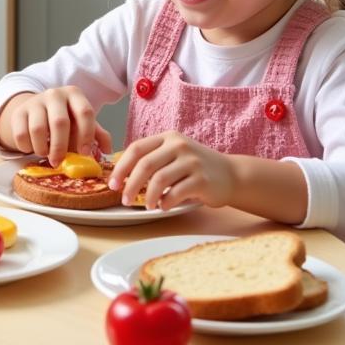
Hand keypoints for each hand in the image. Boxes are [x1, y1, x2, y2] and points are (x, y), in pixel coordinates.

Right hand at [0, 87, 111, 165]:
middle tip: (58, 162)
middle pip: (60, 122)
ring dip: (42, 149)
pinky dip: (27, 147)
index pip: (85, 113)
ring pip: (38, 129)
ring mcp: (35, 101)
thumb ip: (97, 135)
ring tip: (45, 154)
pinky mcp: (18, 112)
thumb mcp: (82, 123)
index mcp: (75, 95)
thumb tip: (108, 150)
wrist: (36, 110)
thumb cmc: (65, 119)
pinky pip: (20, 134)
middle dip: (60, 147)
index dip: (86, 135)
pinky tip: (32, 148)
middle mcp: (55, 94)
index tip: (84, 154)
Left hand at [108, 131, 236, 209]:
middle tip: (124, 200)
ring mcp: (192, 161)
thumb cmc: (196, 168)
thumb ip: (153, 160)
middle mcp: (179, 145)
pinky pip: (176, 192)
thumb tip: (121, 176)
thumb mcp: (174, 155)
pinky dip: (166, 202)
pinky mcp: (202, 179)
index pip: (136, 148)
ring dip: (148, 196)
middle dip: (130, 185)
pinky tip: (164, 206)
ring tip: (147, 206)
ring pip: (159, 179)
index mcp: (167, 137)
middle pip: (145, 165)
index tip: (113, 184)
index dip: (121, 167)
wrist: (232, 174)